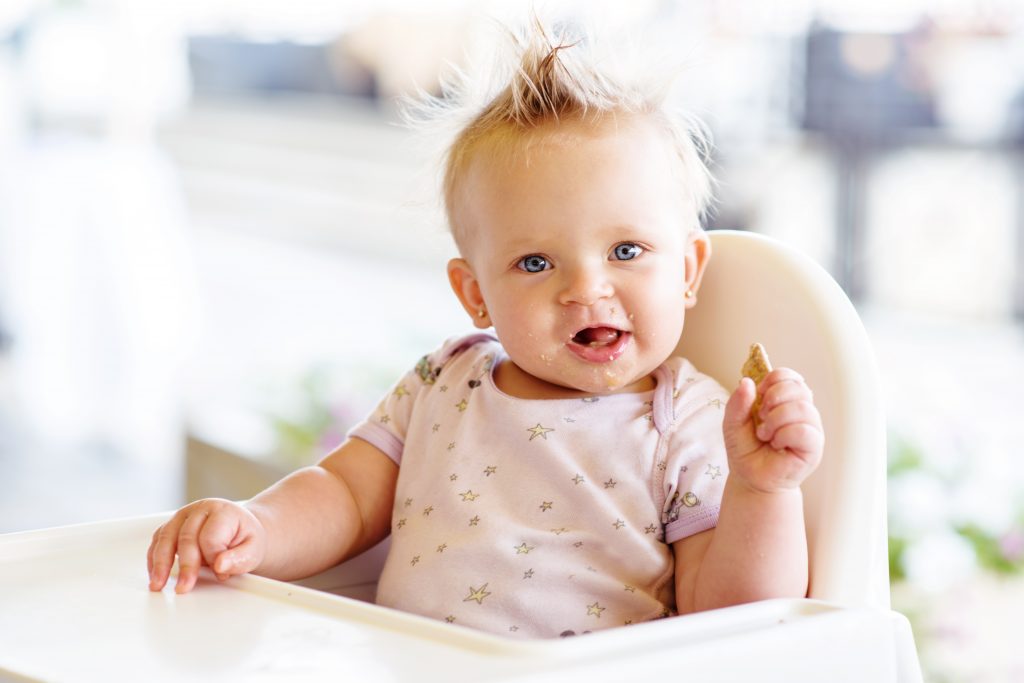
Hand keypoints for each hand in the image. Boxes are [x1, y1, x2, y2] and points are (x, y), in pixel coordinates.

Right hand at [147, 498, 266, 593]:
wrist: (240, 530)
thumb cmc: (245, 538)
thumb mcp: (254, 548)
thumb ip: (241, 558)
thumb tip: (221, 565)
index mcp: (222, 511)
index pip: (211, 536)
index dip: (214, 558)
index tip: (221, 574)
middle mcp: (200, 510)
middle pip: (186, 537)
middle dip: (185, 565)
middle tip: (184, 587)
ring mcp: (183, 516)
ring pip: (165, 537)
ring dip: (160, 563)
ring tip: (158, 584)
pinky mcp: (172, 526)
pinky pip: (157, 540)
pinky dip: (154, 558)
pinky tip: (155, 574)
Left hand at [722, 368, 823, 493]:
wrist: (750, 479)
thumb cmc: (746, 450)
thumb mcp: (732, 423)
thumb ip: (737, 403)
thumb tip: (747, 382)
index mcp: (785, 400)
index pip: (789, 376)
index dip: (773, 380)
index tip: (758, 394)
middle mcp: (801, 411)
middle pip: (797, 387)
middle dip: (773, 398)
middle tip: (760, 417)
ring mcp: (810, 428)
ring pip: (801, 408)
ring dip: (776, 419)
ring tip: (765, 434)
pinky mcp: (814, 447)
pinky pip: (804, 430)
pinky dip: (784, 435)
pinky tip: (776, 443)